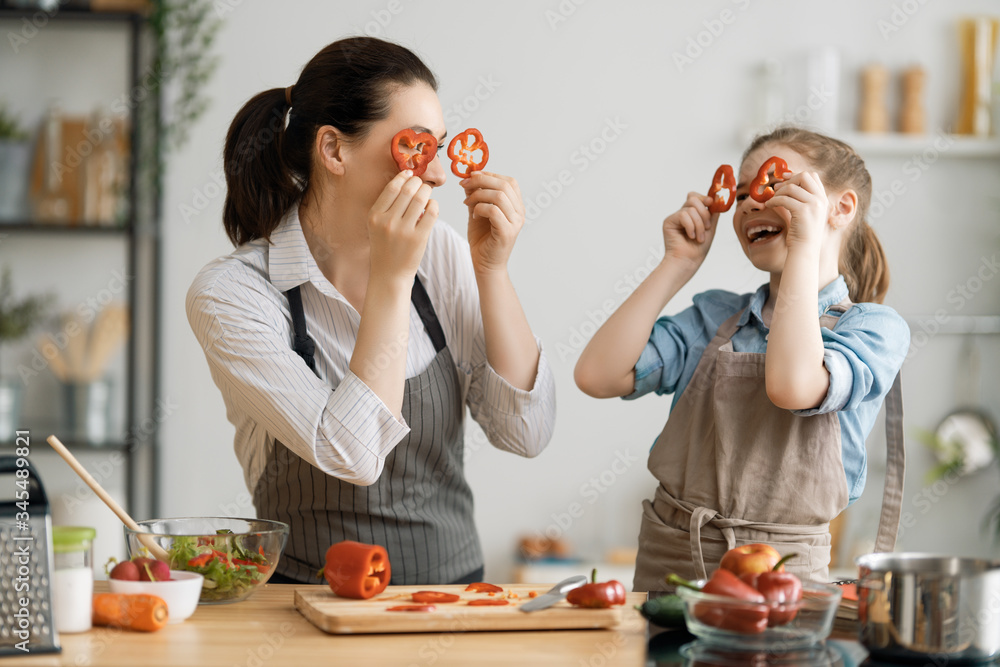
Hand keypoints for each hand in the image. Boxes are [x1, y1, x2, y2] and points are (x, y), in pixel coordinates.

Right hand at [367, 169, 438, 283]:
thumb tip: (407, 181)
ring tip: (427, 193)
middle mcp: (387, 221)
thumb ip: (387, 206)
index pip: (392, 188)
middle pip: (408, 190)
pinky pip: (431, 212)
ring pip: (421, 198)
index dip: (403, 177)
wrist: (389, 274)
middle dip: (417, 182)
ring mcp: (404, 230)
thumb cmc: (385, 247)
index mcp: (374, 215)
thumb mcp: (377, 225)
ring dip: (427, 191)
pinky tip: (432, 206)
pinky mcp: (419, 238)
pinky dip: (434, 205)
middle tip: (421, 183)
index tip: (409, 173)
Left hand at [460, 171, 524, 275]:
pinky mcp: (507, 232)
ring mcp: (515, 223)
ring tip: (467, 203)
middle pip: (504, 185)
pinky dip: (479, 209)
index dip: (489, 174)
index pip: (509, 181)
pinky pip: (493, 211)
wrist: (485, 264)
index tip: (471, 176)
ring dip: (478, 195)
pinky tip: (474, 215)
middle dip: (481, 181)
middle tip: (464, 185)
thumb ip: (476, 195)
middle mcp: (519, 213)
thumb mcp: (477, 211)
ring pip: (499, 196)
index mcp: (515, 206)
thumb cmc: (482, 239)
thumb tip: (469, 178)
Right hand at [661, 192, 717, 268]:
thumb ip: (713, 213)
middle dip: (704, 213)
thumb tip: (717, 199)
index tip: (711, 203)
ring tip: (699, 237)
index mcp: (692, 214)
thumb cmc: (698, 249)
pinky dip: (690, 226)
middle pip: (693, 199)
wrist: (689, 261)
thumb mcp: (710, 228)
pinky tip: (691, 236)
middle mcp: (683, 214)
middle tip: (707, 227)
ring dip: (699, 224)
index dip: (704, 197)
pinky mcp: (669, 222)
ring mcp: (675, 217)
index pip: (696, 197)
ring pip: (690, 209)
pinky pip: (683, 215)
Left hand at [766, 171, 827, 249]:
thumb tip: (783, 183)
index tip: (784, 178)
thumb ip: (801, 199)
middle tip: (776, 188)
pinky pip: (784, 199)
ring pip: (792, 187)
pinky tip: (769, 205)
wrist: (805, 250)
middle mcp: (821, 199)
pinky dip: (773, 200)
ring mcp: (814, 205)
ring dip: (778, 192)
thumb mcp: (806, 213)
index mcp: (823, 198)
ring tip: (772, 199)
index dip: (796, 175)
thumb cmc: (802, 233)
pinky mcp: (803, 211)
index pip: (812, 176)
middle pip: (804, 176)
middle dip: (788, 180)